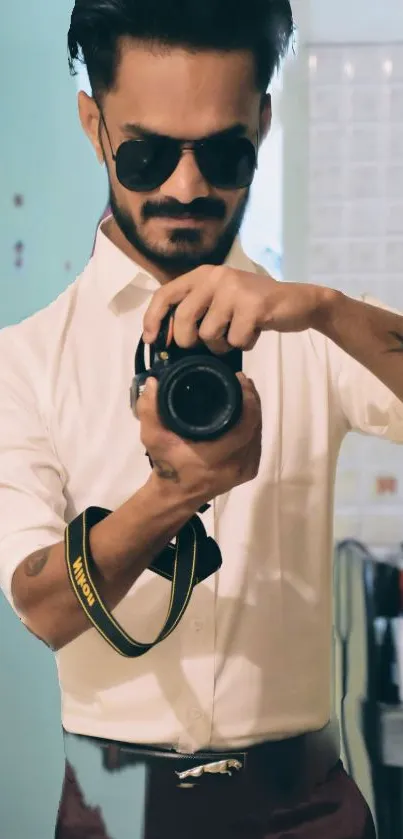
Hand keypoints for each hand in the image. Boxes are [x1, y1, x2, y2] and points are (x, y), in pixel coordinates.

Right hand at [136, 374, 261, 503]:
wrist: (176, 494)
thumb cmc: (167, 465)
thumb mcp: (152, 438)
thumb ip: (149, 411)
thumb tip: (154, 382)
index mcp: (215, 458)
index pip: (244, 426)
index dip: (248, 400)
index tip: (239, 380)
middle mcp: (236, 465)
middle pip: (255, 426)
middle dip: (252, 400)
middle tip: (241, 381)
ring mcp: (245, 470)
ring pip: (257, 433)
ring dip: (253, 411)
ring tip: (243, 392)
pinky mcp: (249, 471)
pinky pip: (256, 442)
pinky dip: (253, 425)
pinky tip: (246, 412)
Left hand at [143, 265, 336, 354]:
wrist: (299, 302)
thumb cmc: (255, 308)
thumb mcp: (222, 300)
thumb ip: (197, 310)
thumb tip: (168, 339)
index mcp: (204, 274)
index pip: (165, 294)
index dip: (153, 318)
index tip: (151, 339)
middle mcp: (217, 276)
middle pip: (184, 320)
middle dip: (192, 341)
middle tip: (212, 342)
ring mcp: (235, 289)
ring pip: (209, 334)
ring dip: (224, 344)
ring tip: (240, 332)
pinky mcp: (253, 305)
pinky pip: (235, 340)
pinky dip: (245, 344)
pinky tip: (256, 331)